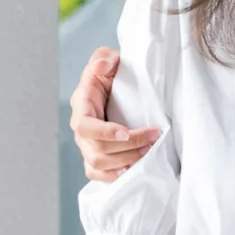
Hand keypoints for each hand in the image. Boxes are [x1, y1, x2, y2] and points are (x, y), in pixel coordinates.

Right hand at [70, 46, 157, 180]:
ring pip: (98, 164)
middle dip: (127, 147)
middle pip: (96, 150)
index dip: (104, 132)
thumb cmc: (113, 72)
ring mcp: (86, 144)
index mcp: (81, 104)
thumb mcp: (109, 57)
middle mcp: (81, 128)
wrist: (117, 85)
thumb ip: (104, 58)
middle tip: (153, 139)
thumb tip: (101, 66)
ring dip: (126, 161)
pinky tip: (132, 170)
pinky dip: (114, 176)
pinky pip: (97, 174)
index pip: (85, 125)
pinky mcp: (95, 155)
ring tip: (149, 152)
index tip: (126, 132)